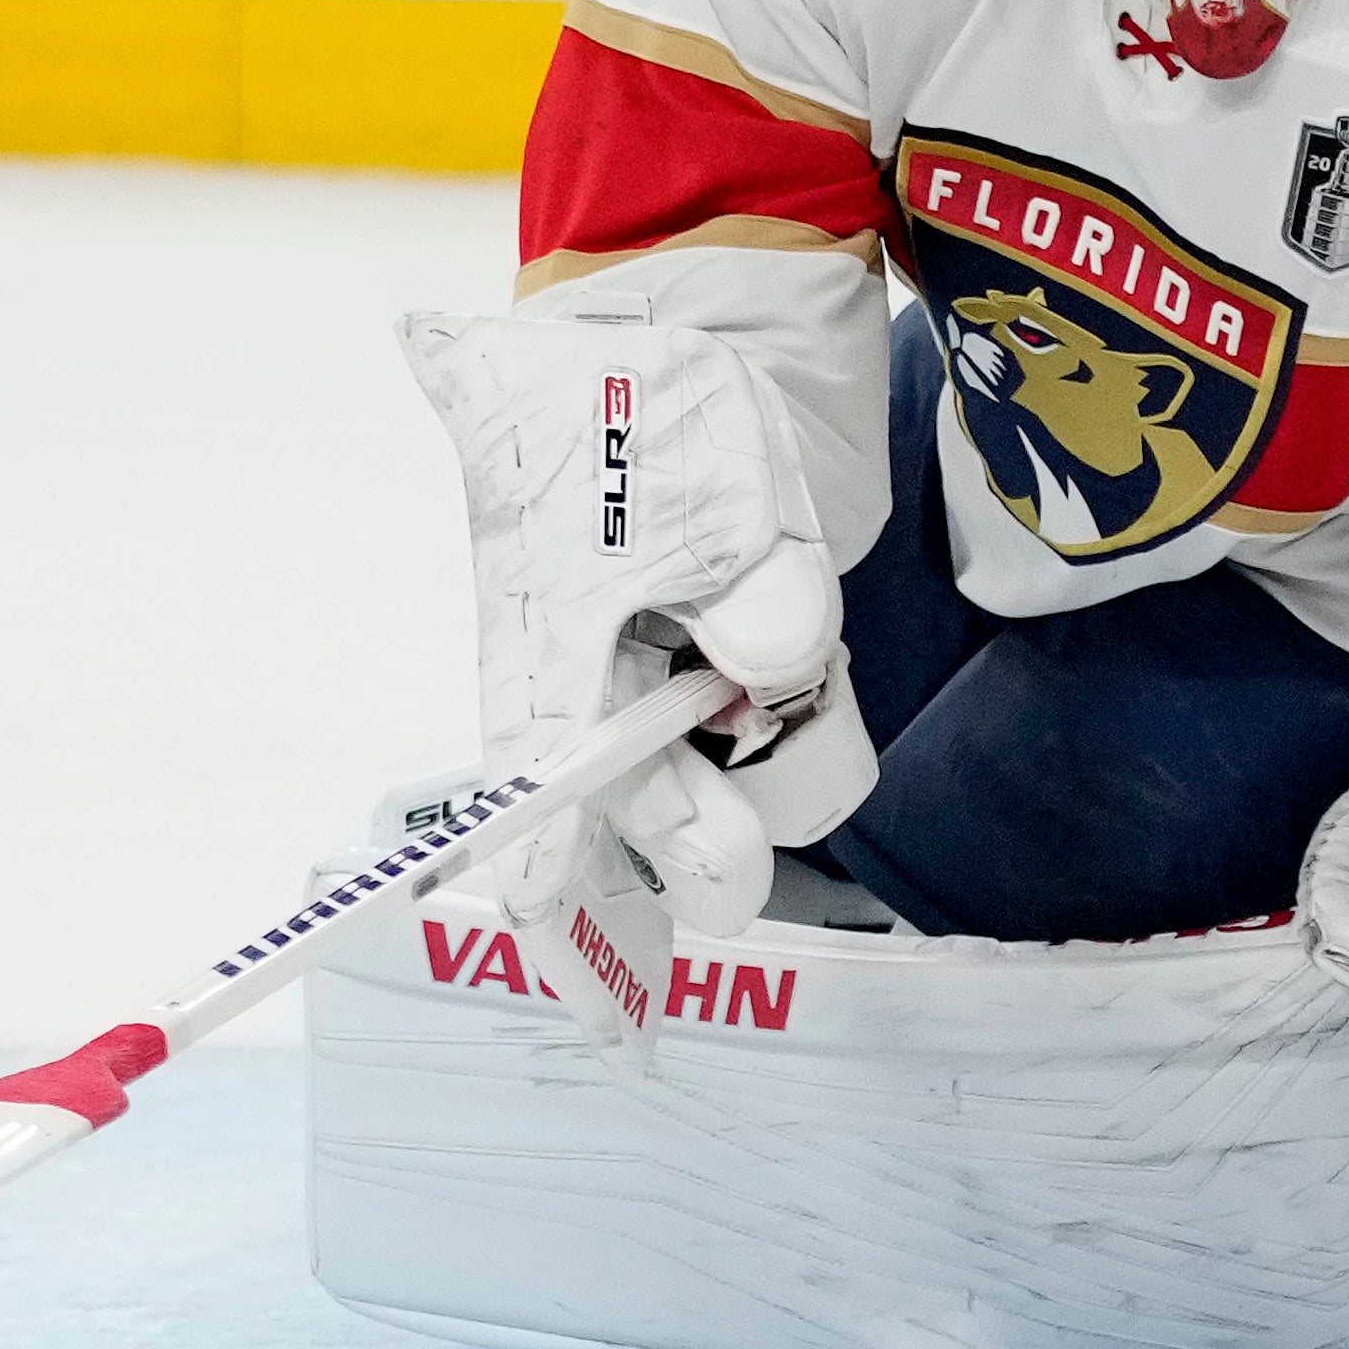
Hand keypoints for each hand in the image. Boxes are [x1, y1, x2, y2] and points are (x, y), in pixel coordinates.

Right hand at [394, 304, 874, 951]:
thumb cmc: (653, 404)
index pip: (542, 834)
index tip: (618, 1030)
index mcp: (545, 665)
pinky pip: (788, 738)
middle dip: (701, 858)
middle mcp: (599, 697)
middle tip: (733, 847)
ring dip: (777, 769)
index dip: (572, 938)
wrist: (687, 318)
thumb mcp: (706, 484)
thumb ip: (745, 593)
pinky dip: (805, 729)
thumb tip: (767, 673)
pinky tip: (796, 667)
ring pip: (737, 793)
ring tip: (782, 669)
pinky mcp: (743, 658)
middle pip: (646, 842)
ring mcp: (674, 682)